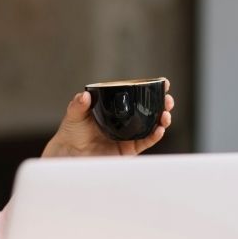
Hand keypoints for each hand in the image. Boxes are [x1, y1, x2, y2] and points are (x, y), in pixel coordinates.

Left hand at [42, 80, 173, 157]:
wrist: (69, 155)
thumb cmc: (71, 133)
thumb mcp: (74, 115)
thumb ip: (78, 105)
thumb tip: (84, 96)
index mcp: (115, 108)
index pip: (136, 96)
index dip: (151, 90)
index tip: (163, 83)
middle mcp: (125, 120)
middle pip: (149, 110)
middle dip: (163, 104)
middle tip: (168, 100)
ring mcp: (128, 135)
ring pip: (151, 126)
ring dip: (162, 120)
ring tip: (166, 115)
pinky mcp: (128, 150)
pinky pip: (145, 142)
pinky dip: (154, 136)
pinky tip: (159, 130)